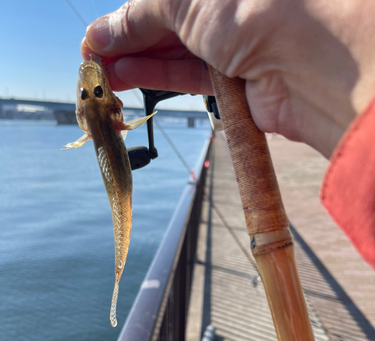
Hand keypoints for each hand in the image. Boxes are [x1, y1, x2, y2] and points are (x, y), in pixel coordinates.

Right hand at [82, 0, 374, 157]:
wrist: (306, 62)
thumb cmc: (253, 5)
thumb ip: (141, 13)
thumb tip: (105, 32)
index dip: (125, 16)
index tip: (95, 39)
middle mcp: (226, 8)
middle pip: (165, 24)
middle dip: (125, 41)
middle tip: (92, 64)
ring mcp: (232, 44)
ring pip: (173, 52)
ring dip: (135, 63)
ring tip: (102, 77)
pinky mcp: (234, 82)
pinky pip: (188, 76)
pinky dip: (158, 77)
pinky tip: (127, 79)